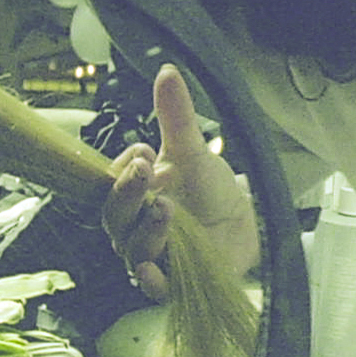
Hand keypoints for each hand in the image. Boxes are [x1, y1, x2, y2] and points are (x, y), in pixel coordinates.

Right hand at [102, 62, 258, 300]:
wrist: (244, 223)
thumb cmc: (209, 188)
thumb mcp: (192, 149)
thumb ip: (176, 115)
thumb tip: (167, 71)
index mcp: (131, 194)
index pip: (111, 183)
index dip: (124, 169)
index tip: (145, 153)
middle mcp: (133, 226)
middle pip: (115, 217)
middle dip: (128, 194)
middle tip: (147, 171)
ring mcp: (150, 254)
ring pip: (132, 247)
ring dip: (146, 229)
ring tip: (167, 209)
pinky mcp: (171, 281)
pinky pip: (152, 285)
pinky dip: (150, 278)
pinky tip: (152, 268)